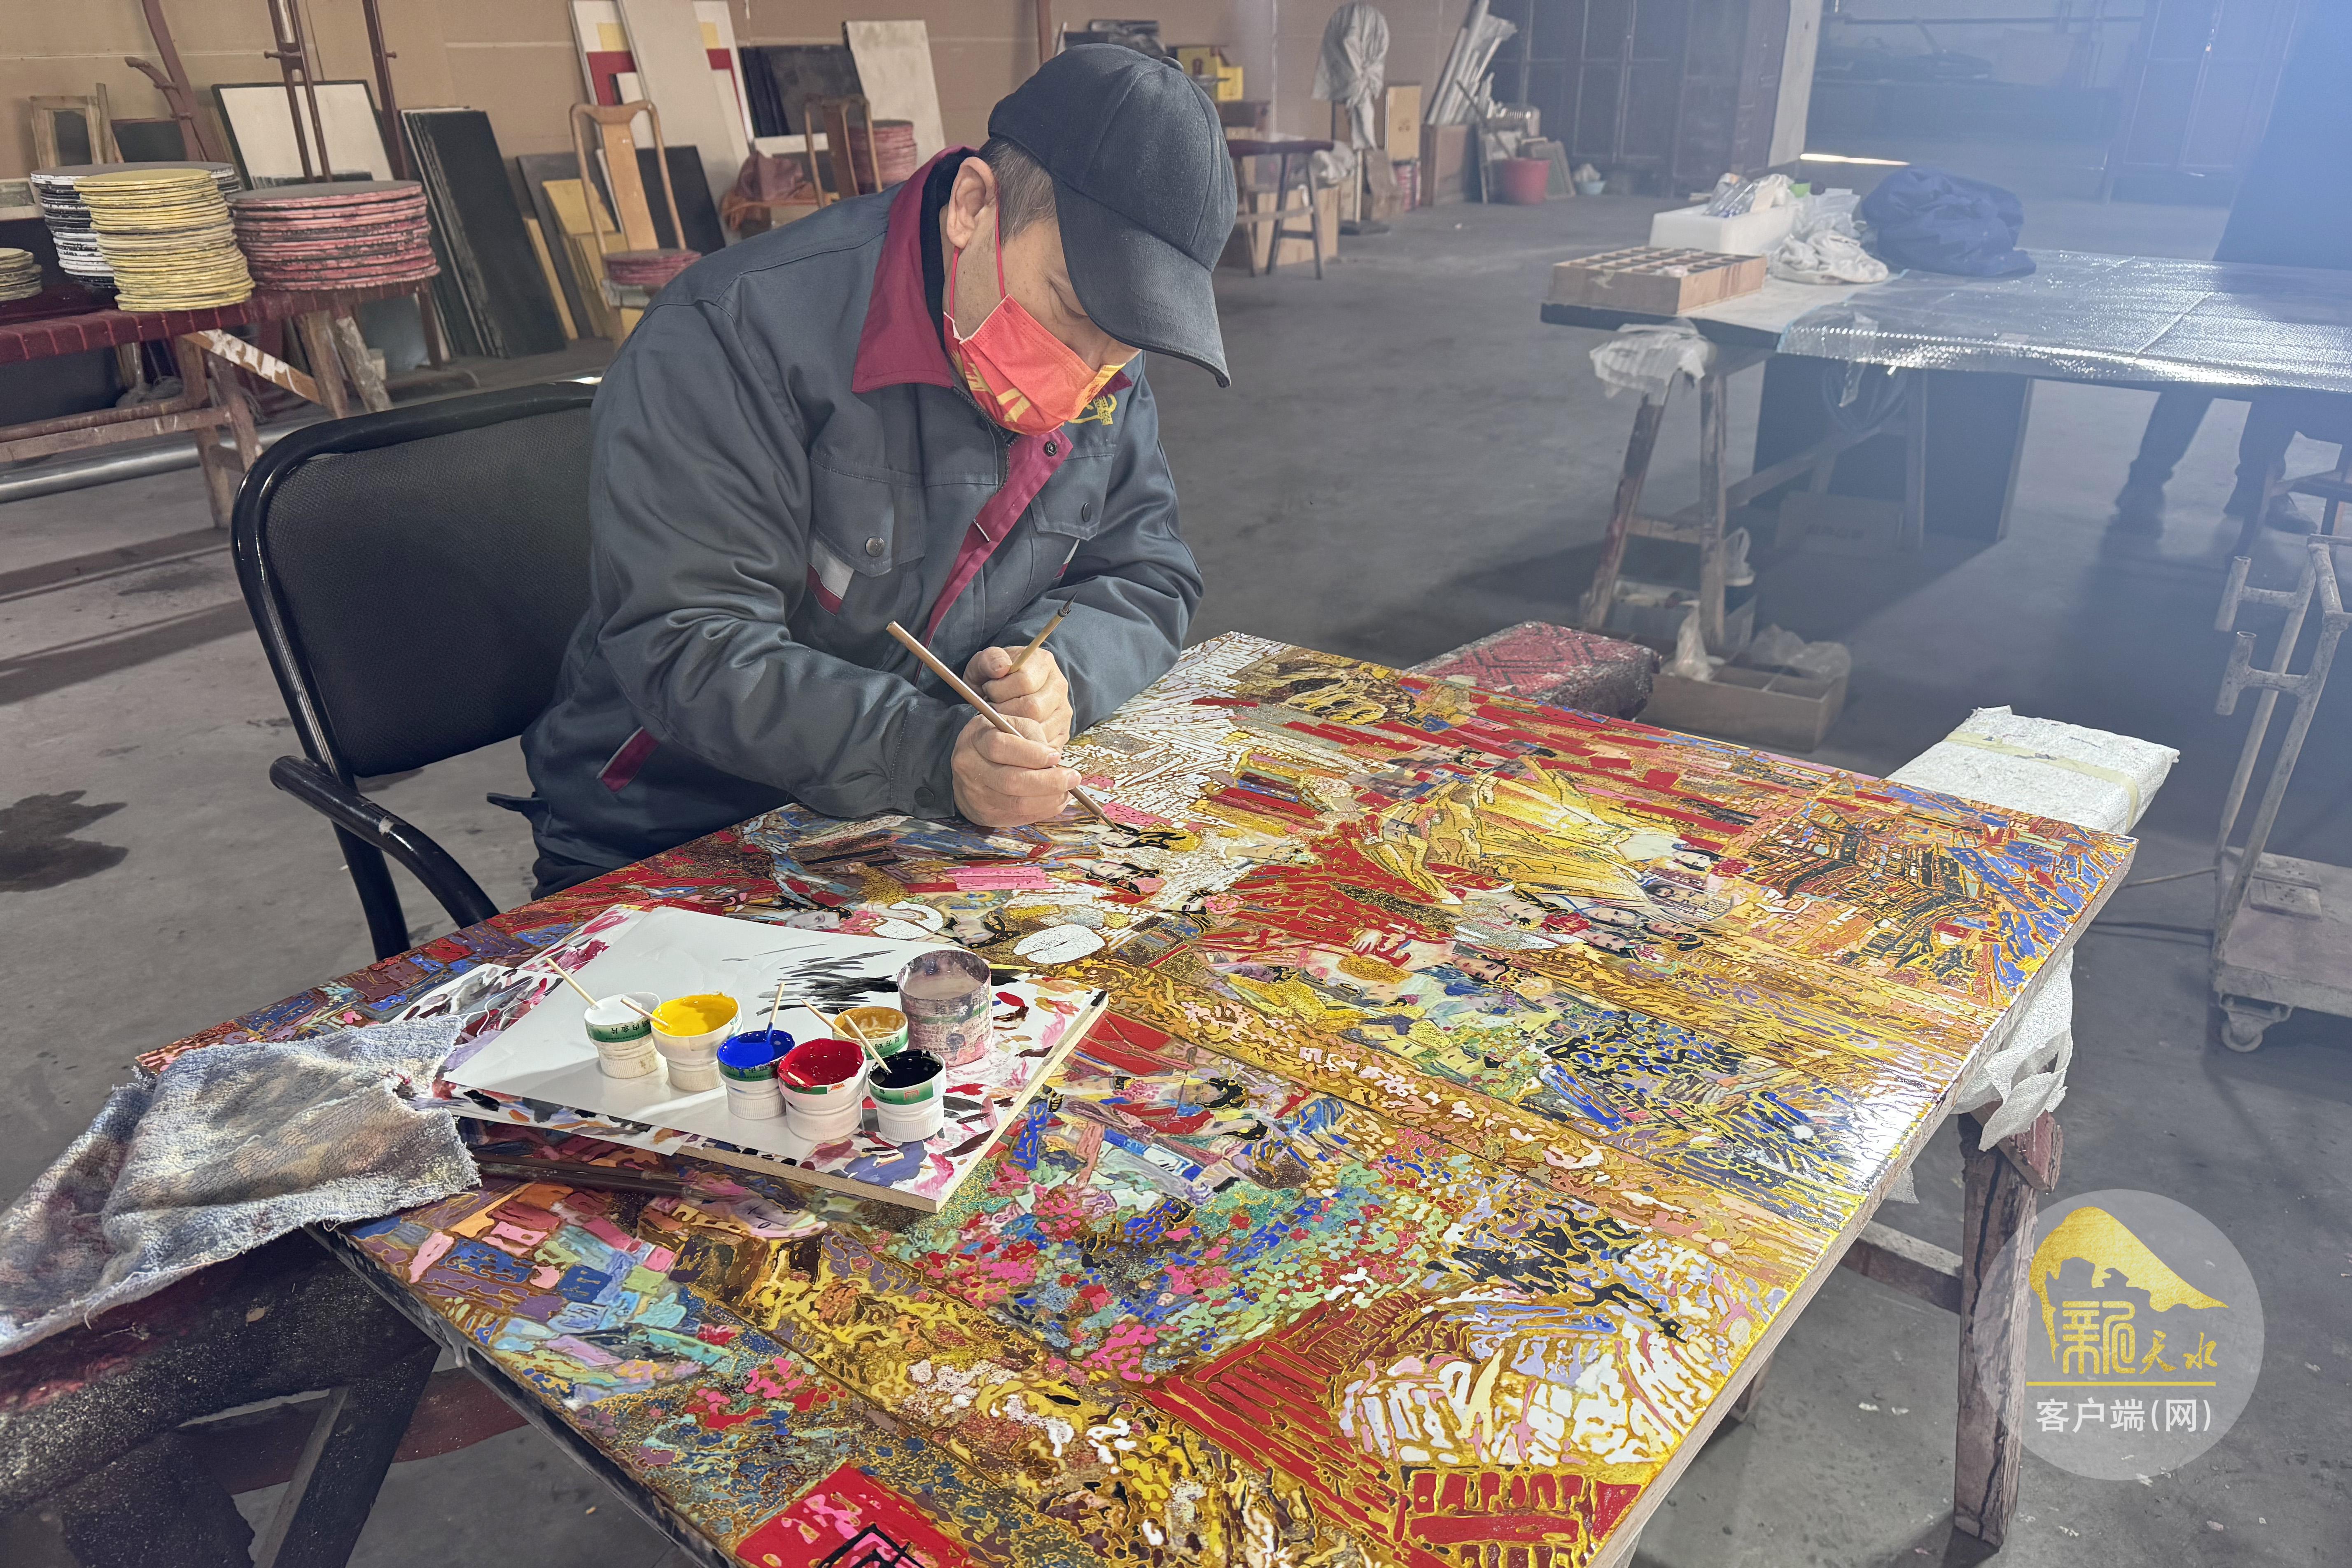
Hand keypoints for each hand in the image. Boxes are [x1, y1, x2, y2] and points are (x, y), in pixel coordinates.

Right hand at [951, 713, 1080, 826]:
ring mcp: (975, 794)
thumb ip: (1031, 734)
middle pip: (1011, 781)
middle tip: (1072, 778)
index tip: (1055, 756)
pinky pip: (1019, 817)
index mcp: (976, 739)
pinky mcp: (986, 814)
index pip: (1000, 747)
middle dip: (1048, 782)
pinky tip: (1056, 800)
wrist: (969, 765)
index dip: (1032, 754)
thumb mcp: (1010, 724)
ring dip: (1049, 799)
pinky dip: (1044, 810)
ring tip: (1067, 790)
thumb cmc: (997, 740)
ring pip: (1017, 803)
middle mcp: (970, 767)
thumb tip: (1053, 760)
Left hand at [967, 644, 1071, 747]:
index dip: (1000, 690)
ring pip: (1038, 730)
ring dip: (1013, 729)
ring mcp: (1063, 712)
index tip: (989, 690)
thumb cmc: (995, 679)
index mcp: (1043, 663)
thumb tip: (1001, 668)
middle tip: (993, 709)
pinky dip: (1022, 745)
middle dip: (1005, 712)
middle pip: (1033, 708)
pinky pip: (1043, 747)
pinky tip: (1010, 735)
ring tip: (1002, 720)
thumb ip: (989, 660)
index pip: (1024, 681)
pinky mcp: (1062, 734)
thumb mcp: (985, 664)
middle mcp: (1059, 687)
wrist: (1009, 692)